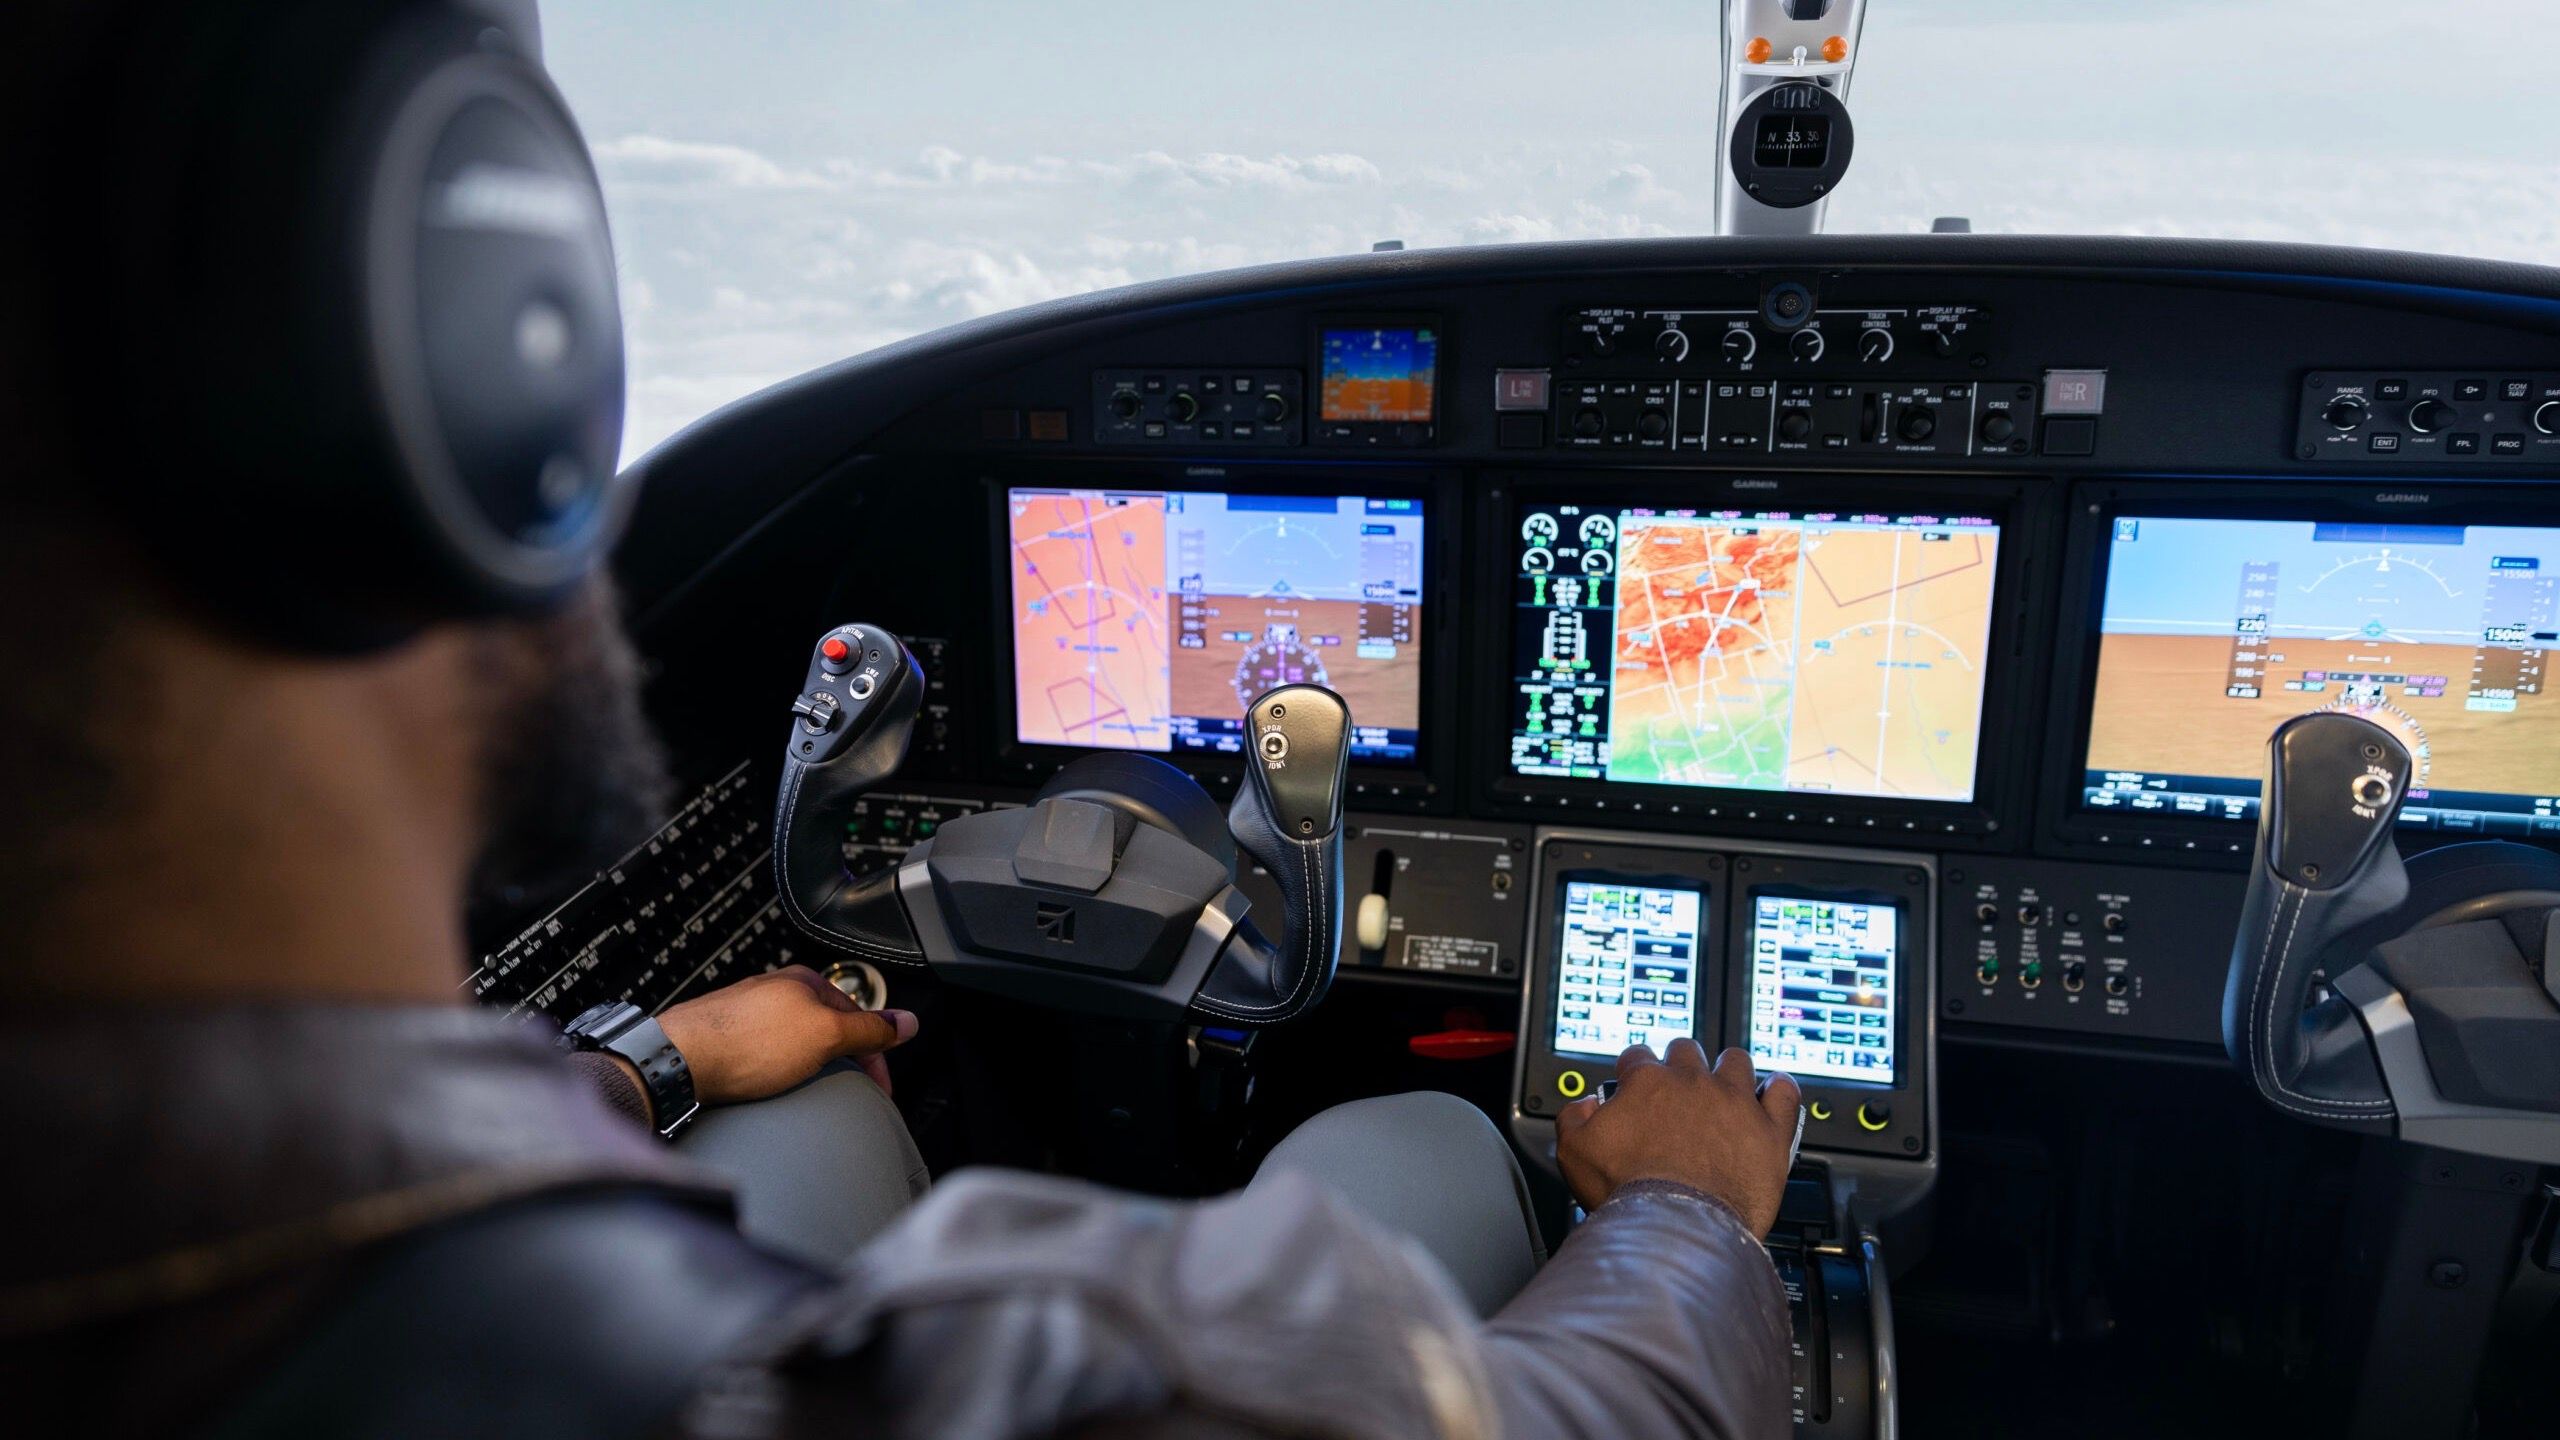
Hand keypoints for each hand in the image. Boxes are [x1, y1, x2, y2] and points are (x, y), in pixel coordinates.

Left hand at [657, 965, 917, 1103]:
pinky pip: (766, 1054)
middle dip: (844, 1058)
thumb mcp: (825, 1035)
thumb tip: (905, 1021)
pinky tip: (772, 1086)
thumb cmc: (745, 1043)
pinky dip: (779, 1071)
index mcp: (805, 981)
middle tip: (851, 1090)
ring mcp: (748, 1013)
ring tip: (811, 1090)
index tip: (880, 1085)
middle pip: (828, 1026)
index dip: (876, 1052)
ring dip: (812, 1066)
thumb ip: (869, 1029)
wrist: (677, 1060)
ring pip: (797, 1041)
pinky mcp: (725, 1037)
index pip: (859, 1014)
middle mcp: (776, 991)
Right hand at [1554, 1039, 1801, 1233]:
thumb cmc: (1631, 1195)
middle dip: (1680, 1064)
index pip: (1637, 1057)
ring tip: (1725, 1086)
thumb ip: (1573, 1119)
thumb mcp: (1574, 1154)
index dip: (1633, 1070)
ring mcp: (1735, 1102)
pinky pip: (1784, 1092)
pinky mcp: (1769, 1129)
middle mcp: (1692, 1083)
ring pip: (1735, 1061)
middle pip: (1686, 1051)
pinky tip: (1774, 1092)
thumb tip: (1586, 1106)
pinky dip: (1780, 1088)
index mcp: (1647, 1084)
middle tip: (1678, 1089)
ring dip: (1728, 1069)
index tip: (1635, 1084)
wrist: (1678, 1227)